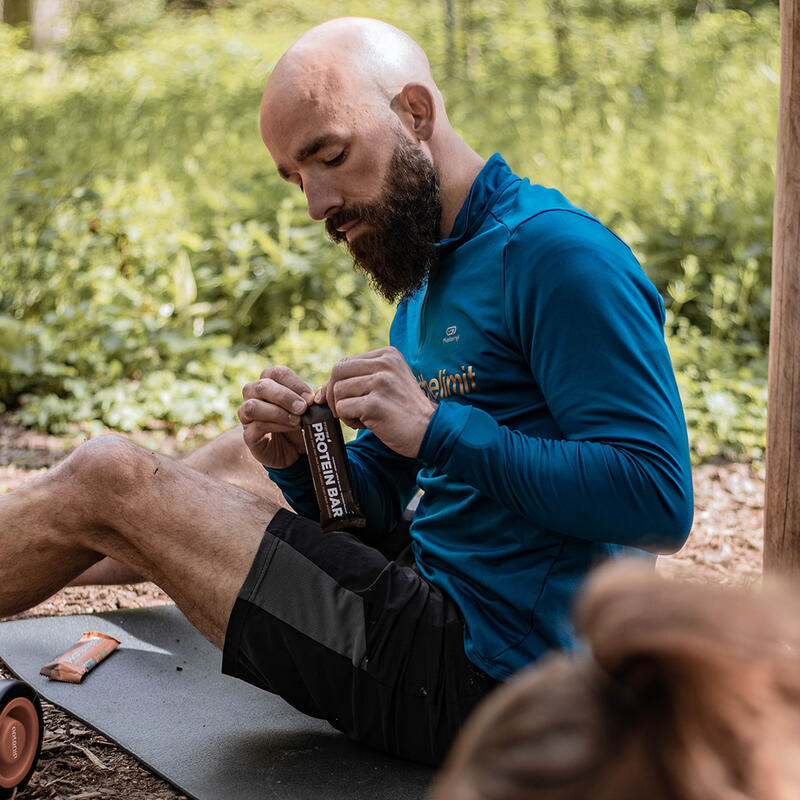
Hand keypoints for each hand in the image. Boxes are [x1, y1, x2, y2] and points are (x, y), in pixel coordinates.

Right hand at [239, 366, 314, 468]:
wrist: (292, 450)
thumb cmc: (299, 423)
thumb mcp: (309, 409)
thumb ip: (313, 399)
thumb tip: (320, 391)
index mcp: (269, 381)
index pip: (276, 373)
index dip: (294, 383)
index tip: (311, 398)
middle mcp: (252, 394)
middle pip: (262, 386)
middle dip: (285, 397)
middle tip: (303, 408)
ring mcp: (246, 415)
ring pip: (253, 406)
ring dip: (278, 412)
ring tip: (297, 420)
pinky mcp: (248, 435)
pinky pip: (257, 426)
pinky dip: (277, 426)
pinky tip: (291, 428)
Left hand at [318, 346, 435, 457]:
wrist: (430, 430)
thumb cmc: (405, 411)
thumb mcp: (388, 383)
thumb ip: (361, 379)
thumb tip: (320, 391)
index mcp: (387, 355)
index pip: (346, 362)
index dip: (337, 382)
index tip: (342, 399)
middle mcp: (385, 364)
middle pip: (337, 372)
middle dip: (333, 394)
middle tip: (344, 410)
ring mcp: (381, 382)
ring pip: (338, 392)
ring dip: (343, 410)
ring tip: (362, 418)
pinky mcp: (375, 404)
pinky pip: (343, 409)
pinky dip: (349, 420)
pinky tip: (367, 425)